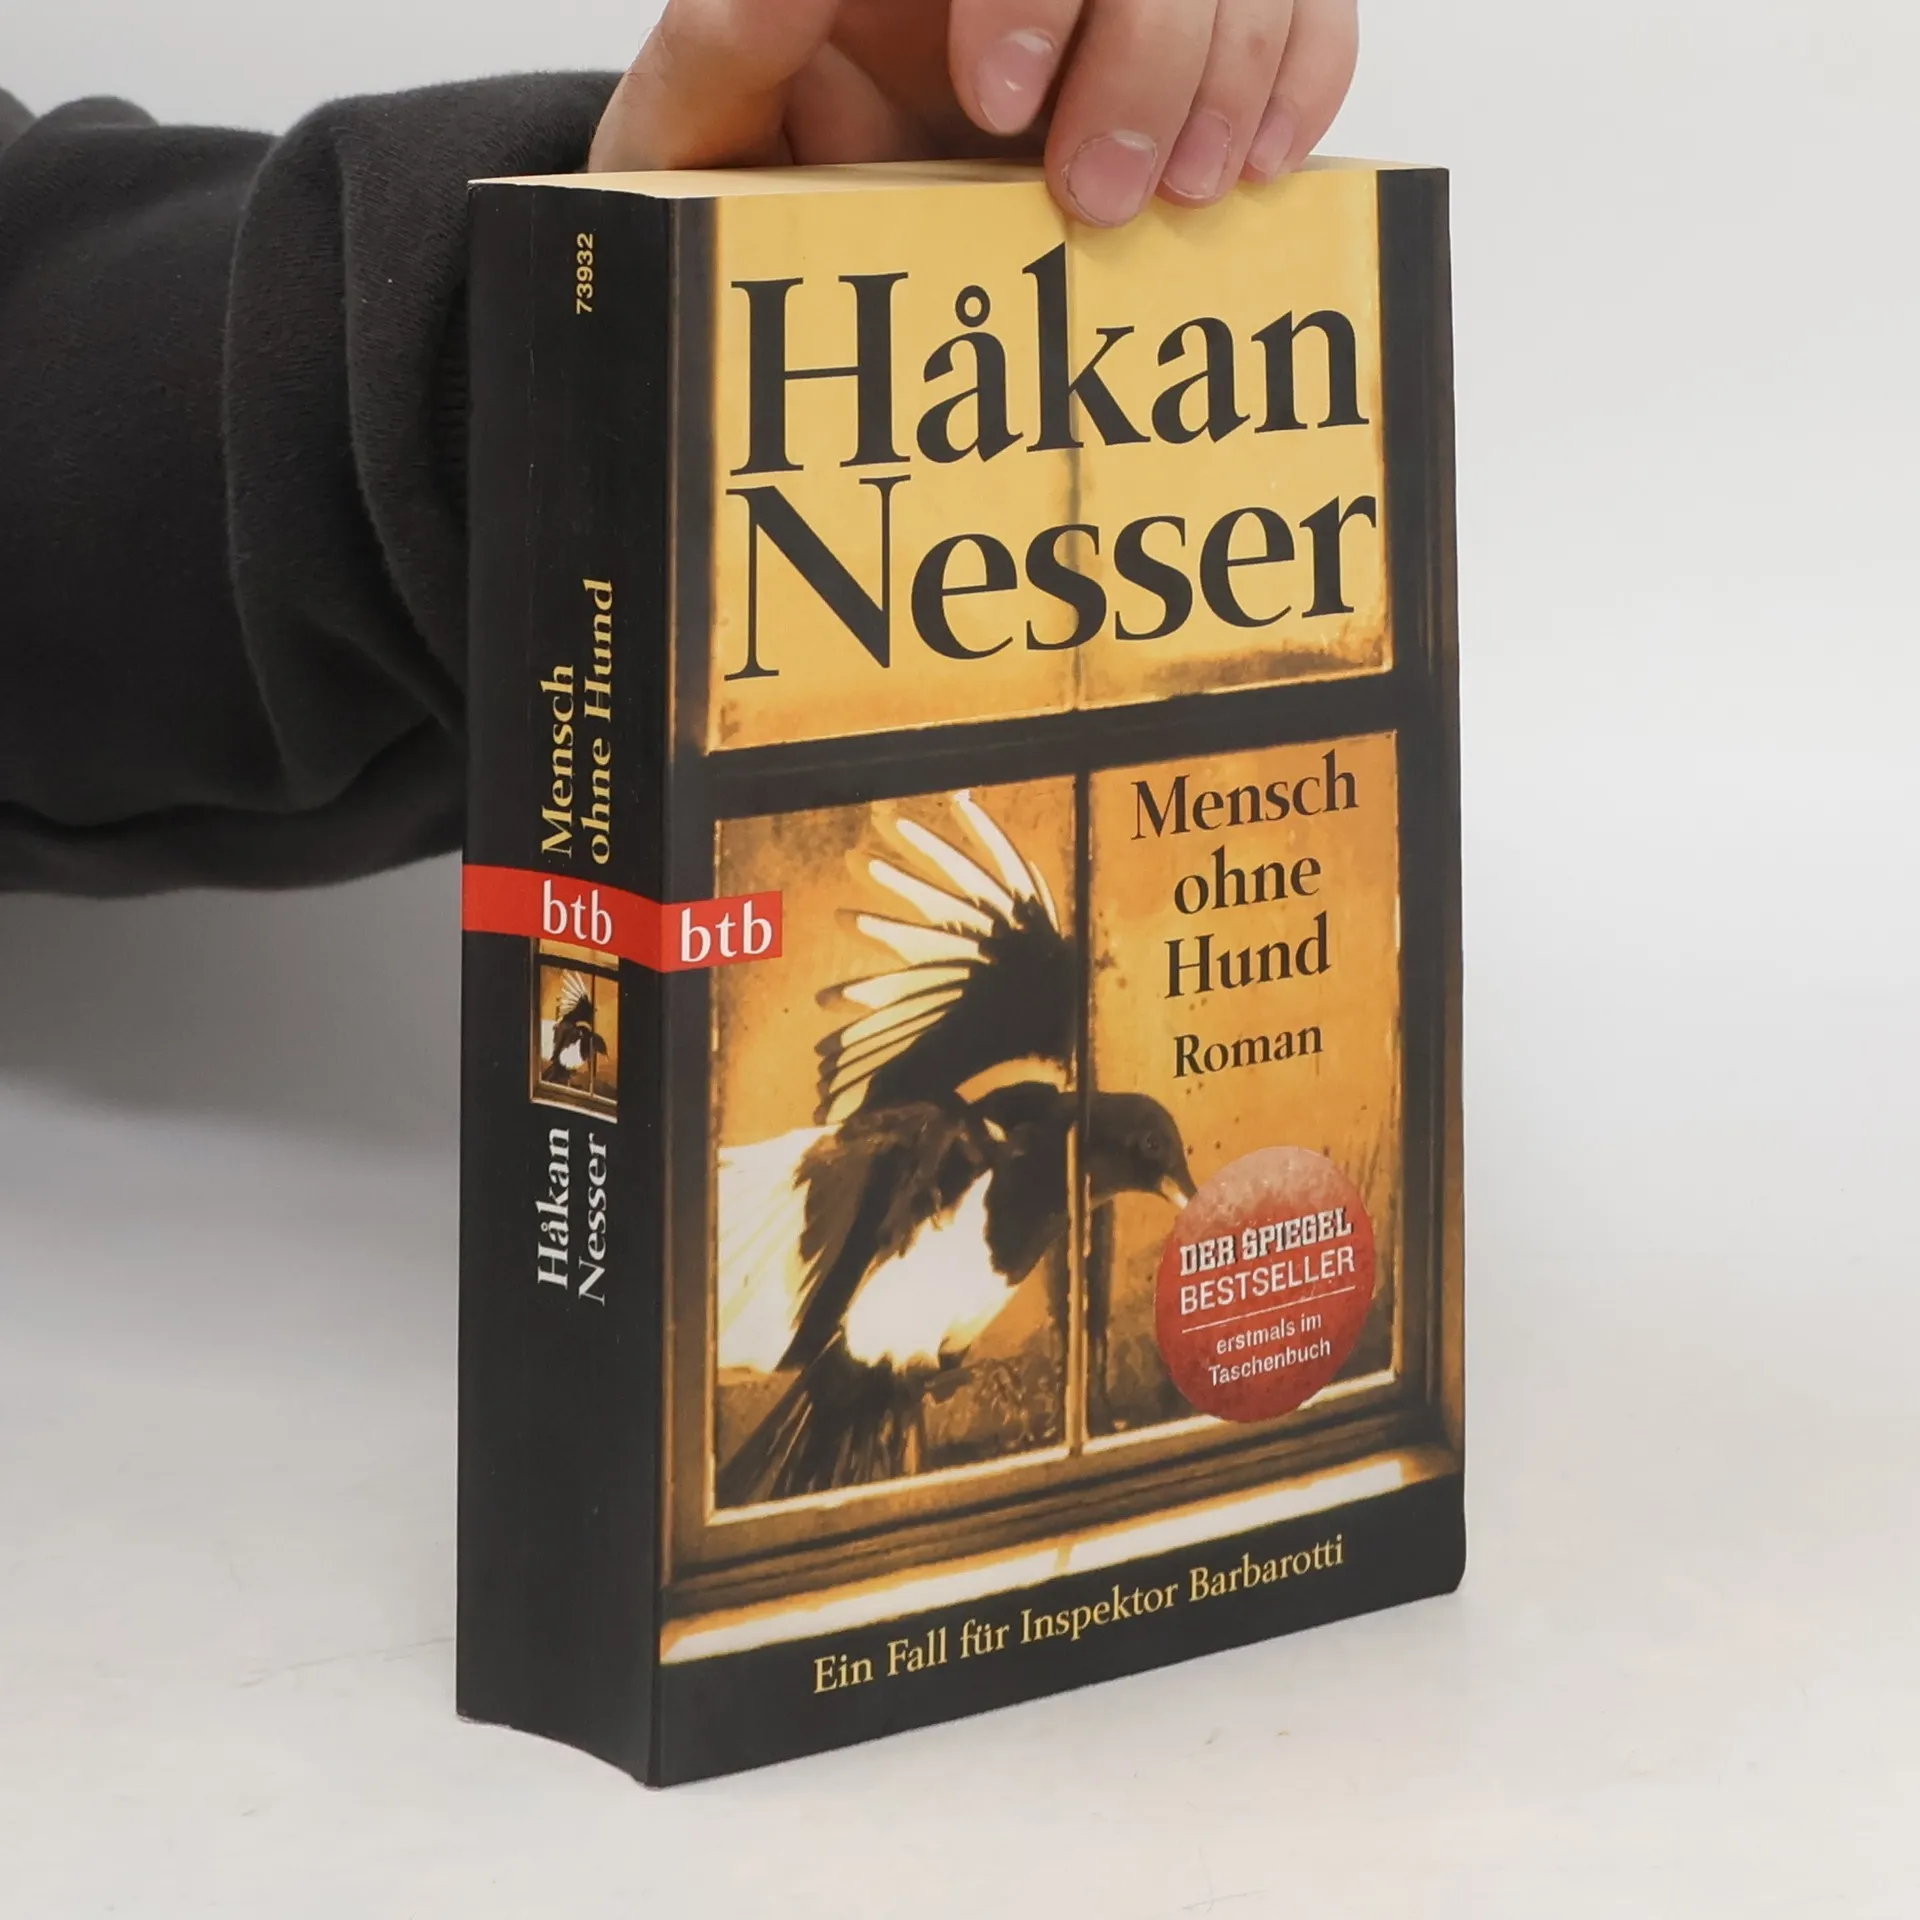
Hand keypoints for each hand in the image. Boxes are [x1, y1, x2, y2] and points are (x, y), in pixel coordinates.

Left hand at [588, 0, 1358, 226]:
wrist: (796, 240)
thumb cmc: (745, 182)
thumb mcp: (693, 140)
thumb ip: (719, 57)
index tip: (996, 101)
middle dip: (1148, 53)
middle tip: (1098, 196)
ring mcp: (1114, 2)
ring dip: (1235, 72)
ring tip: (1186, 194)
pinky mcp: (1183, 46)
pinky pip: (1300, 13)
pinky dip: (1301, 76)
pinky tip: (1256, 162)